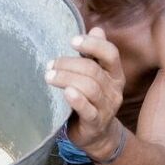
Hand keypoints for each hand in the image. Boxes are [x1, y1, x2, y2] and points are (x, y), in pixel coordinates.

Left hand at [46, 28, 124, 157]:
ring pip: (90, 88)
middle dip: (69, 64)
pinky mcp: (96, 123)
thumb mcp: (95, 75)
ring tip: (49, 76)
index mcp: (115, 74)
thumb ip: (95, 54)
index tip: (72, 41)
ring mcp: (107, 108)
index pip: (110, 53)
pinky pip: (89, 111)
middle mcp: (114, 89)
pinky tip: (66, 92)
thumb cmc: (91, 100)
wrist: (97, 135)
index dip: (93, 45)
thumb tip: (97, 29)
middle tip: (50, 64)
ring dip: (67, 79)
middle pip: (93, 70)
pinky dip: (77, 100)